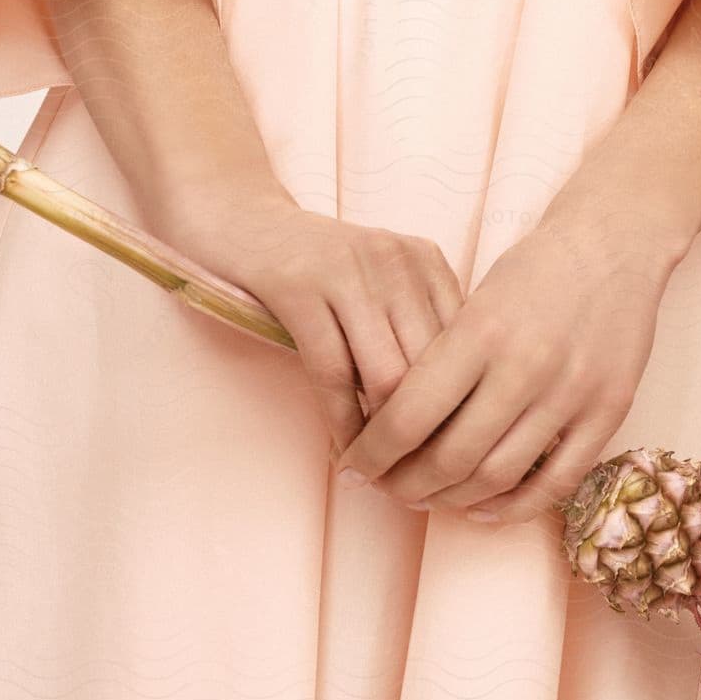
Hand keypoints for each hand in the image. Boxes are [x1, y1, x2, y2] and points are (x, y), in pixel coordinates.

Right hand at [154, 180, 465, 451]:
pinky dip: (343, 422)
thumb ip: (414, 330)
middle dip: (430, 435)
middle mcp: (399, 262)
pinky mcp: (301, 288)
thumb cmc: (312, 267)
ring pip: (390, 378)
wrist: (233, 216)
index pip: (467, 350)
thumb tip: (453, 417)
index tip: (456, 459)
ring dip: (387, 440)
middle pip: (435, 369)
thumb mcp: (377, 286)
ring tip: (383, 474)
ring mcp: (351, 272)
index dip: (463, 411)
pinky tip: (345, 452)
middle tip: (420, 483)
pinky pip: (334, 373)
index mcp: (427, 262)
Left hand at [332, 211, 683, 523]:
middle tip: (386, 488)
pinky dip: (514, 506)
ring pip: (498, 476)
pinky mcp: (609, 411)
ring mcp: (572, 393)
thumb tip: (391, 431)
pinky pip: (556, 481)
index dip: (372, 454)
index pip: (409, 416)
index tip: (352, 468)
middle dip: (405, 485)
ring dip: (452, 499)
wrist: (613, 243)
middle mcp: (526, 366)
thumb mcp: (473, 302)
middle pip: (450, 457)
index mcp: (480, 331)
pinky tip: (482, 508)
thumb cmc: (532, 271)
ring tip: (428, 497)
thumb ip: (440, 363)